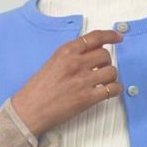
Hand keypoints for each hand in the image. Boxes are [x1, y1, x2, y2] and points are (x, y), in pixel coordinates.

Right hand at [10, 29, 124, 136]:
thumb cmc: (37, 90)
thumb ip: (71, 56)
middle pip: (105, 54)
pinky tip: (110, 91)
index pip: (94, 37)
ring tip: (103, 81)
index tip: (118, 37)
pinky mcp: (88, 98)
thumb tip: (91, 53)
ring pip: (112, 71)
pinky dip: (115, 89)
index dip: (110, 35)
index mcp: (65, 52)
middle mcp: (76, 63)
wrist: (29, 111)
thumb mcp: (52, 63)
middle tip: (100, 68)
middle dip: (106, 61)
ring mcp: (83, 81)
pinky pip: (113, 89)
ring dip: (111, 76)